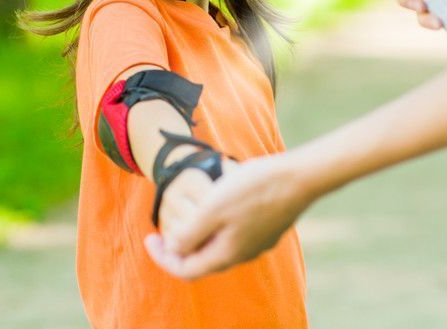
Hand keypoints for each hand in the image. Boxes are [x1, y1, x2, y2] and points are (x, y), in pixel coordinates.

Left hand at [144, 153, 310, 279]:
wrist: (298, 178)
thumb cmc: (253, 190)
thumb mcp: (212, 209)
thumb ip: (190, 234)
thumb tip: (174, 249)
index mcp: (225, 254)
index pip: (184, 269)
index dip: (162, 257)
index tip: (148, 237)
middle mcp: (242, 254)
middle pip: (202, 259)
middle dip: (180, 245)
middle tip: (163, 227)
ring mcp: (257, 242)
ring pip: (219, 244)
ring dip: (200, 231)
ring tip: (188, 209)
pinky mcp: (267, 228)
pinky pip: (235, 230)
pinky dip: (219, 220)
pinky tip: (218, 196)